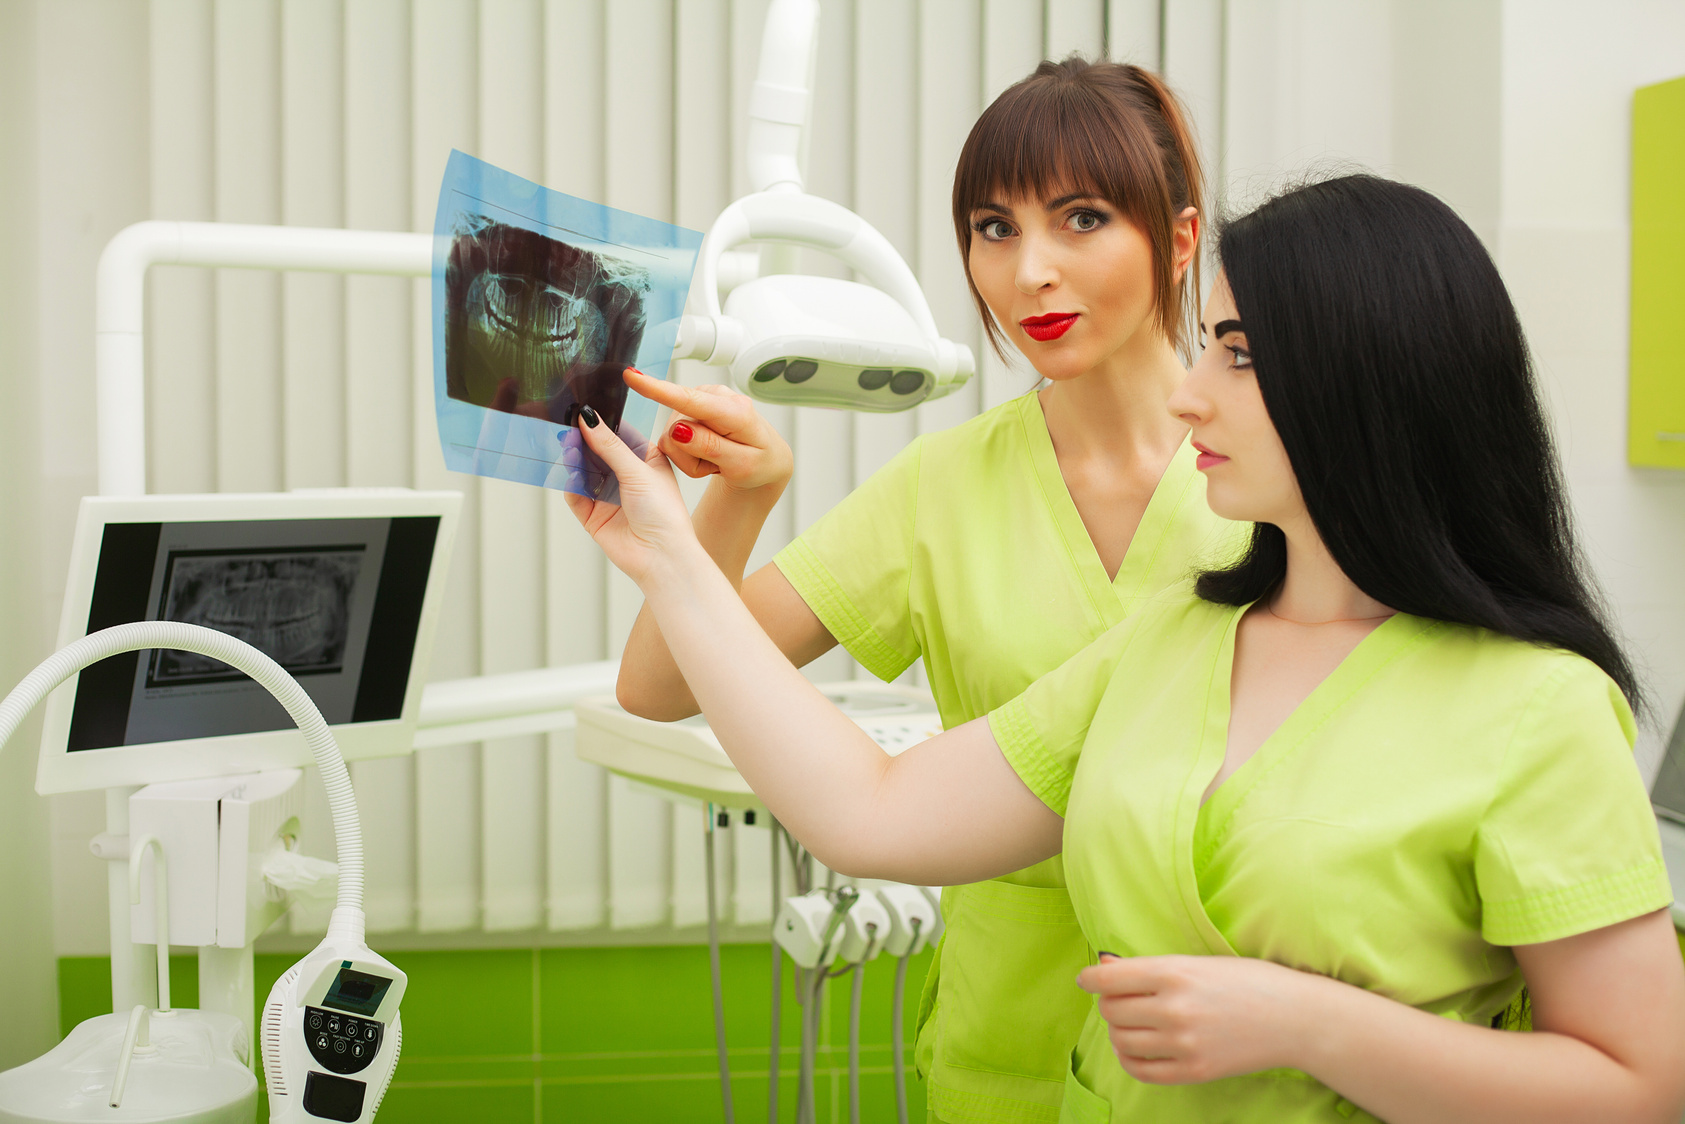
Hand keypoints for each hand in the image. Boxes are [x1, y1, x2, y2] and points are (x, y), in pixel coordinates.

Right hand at [564, 407, 701, 586]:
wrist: (661, 557)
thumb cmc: (664, 513)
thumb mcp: (638, 471)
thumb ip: (610, 445)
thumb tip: (587, 418)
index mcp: (646, 460)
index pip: (619, 433)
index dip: (602, 421)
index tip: (583, 406)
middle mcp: (626, 476)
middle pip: (597, 451)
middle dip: (583, 439)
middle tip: (566, 425)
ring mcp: (608, 495)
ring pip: (584, 470)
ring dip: (574, 459)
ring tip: (566, 445)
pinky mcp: (594, 515)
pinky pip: (575, 494)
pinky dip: (570, 483)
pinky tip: (569, 473)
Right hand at [623, 368, 793, 499]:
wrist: (765, 458)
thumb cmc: (759, 463)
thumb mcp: (742, 466)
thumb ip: (711, 447)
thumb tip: (679, 430)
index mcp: (735, 411)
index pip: (691, 400)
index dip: (658, 390)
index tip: (632, 376)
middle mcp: (717, 397)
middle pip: (676, 430)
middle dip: (690, 456)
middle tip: (716, 464)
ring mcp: (704, 399)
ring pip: (672, 435)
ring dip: (690, 455)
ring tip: (715, 458)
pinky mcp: (693, 406)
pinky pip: (673, 435)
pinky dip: (688, 451)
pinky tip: (708, 451)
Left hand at [1077, 953, 1316, 1084]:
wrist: (1295, 1018)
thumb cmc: (1248, 981)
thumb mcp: (1198, 961)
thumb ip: (1148, 967)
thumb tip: (1103, 967)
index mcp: (1175, 973)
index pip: (1109, 979)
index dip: (1090, 979)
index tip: (1087, 979)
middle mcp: (1175, 1009)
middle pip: (1111, 1010)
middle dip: (1109, 1002)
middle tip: (1122, 997)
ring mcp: (1184, 1044)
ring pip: (1121, 1039)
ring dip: (1118, 1029)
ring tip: (1132, 1020)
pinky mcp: (1194, 1071)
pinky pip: (1140, 1070)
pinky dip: (1128, 1057)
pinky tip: (1136, 1046)